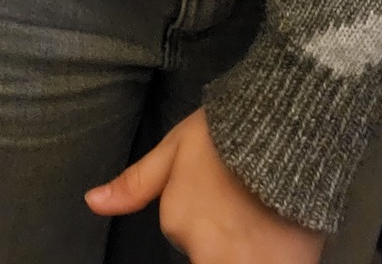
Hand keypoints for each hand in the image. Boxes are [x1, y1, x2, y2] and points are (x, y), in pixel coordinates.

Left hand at [86, 109, 323, 263]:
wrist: (289, 131)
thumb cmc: (227, 135)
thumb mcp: (175, 150)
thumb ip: (135, 184)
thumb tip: (92, 203)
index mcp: (180, 224)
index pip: (184, 236)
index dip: (201, 216)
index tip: (220, 197)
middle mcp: (210, 254)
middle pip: (207, 254)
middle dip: (223, 238)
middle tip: (240, 209)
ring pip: (232, 260)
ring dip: (243, 246)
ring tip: (255, 221)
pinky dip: (267, 254)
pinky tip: (277, 234)